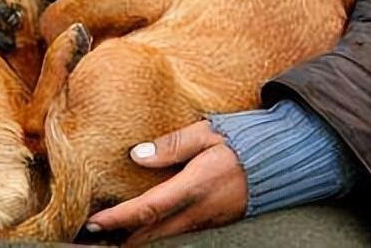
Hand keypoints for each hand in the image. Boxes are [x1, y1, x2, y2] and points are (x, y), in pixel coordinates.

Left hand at [85, 120, 247, 245]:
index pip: (148, 208)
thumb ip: (171, 145)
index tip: (93, 222)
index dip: (118, 219)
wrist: (282, 161)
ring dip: (135, 238)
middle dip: (119, 238)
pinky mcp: (211, 222)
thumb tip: (136, 155)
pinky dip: (153, 233)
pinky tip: (140, 228)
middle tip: (89, 237)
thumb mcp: (206, 133)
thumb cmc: (242, 142)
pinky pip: (176, 234)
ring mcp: (206, 221)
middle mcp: (198, 211)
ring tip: (108, 235)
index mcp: (194, 187)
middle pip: (150, 234)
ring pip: (162, 238)